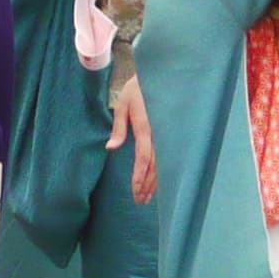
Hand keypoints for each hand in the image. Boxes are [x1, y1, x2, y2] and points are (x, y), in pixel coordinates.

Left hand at [106, 76, 156, 203]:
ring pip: (163, 164)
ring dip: (155, 182)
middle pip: (155, 167)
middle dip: (147, 185)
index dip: (139, 177)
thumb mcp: (122, 105)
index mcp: (146, 128)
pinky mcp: (169, 134)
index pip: (143, 159)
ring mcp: (166, 135)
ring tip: (148, 197)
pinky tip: (158, 181)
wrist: (160, 76)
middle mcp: (159, 134)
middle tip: (140, 201)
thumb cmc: (137, 90)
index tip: (135, 192)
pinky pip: (166, 157)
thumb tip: (110, 149)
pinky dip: (162, 171)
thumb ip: (118, 128)